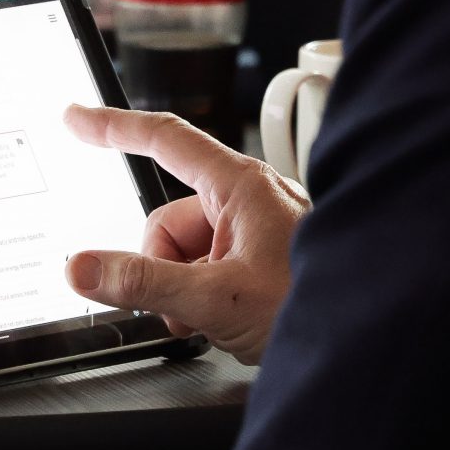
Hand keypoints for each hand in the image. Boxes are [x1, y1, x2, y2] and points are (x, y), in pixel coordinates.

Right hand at [63, 104, 309, 362]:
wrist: (373, 333)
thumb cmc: (318, 300)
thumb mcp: (216, 297)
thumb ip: (143, 283)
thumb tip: (83, 268)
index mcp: (239, 184)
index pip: (163, 139)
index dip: (112, 126)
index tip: (76, 116)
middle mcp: (249, 199)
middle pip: (167, 221)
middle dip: (162, 270)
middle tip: (188, 307)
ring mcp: (257, 230)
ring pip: (186, 253)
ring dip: (185, 293)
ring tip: (220, 320)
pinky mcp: (264, 259)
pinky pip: (211, 270)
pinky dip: (208, 299)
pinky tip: (233, 323)